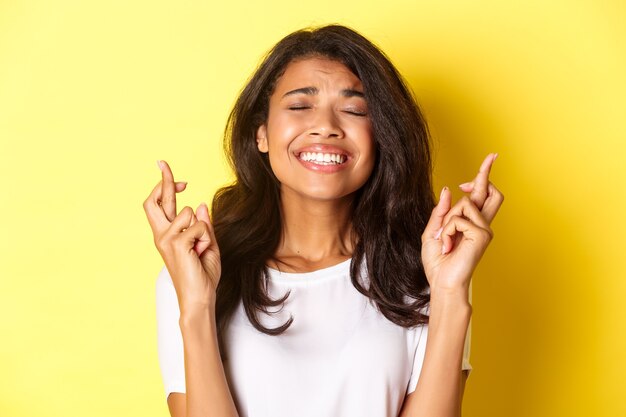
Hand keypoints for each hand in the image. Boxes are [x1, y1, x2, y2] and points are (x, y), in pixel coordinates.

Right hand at [143, 160, 220, 313]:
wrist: (200, 297)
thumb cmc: (202, 275)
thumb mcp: (207, 245)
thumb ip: (203, 225)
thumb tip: (201, 205)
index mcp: (167, 235)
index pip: (160, 204)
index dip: (164, 185)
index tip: (169, 171)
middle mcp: (162, 235)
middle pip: (155, 200)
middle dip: (162, 180)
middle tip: (162, 163)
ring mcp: (166, 239)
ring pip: (190, 213)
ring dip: (203, 228)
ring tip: (201, 249)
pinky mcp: (176, 244)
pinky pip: (199, 227)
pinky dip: (206, 238)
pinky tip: (201, 253)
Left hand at [421, 153, 503, 292]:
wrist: (442, 282)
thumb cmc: (438, 262)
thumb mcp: (432, 232)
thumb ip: (441, 211)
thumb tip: (448, 189)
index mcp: (472, 223)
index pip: (483, 195)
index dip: (485, 175)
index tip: (491, 157)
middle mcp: (482, 224)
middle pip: (491, 192)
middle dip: (486, 173)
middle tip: (491, 157)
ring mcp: (484, 229)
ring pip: (464, 204)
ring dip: (447, 220)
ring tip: (445, 239)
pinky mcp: (482, 235)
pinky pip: (457, 219)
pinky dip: (446, 231)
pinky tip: (447, 247)